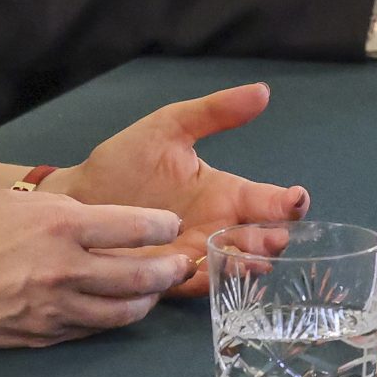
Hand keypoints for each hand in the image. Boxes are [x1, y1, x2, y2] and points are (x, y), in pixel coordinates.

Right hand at [0, 191, 190, 349]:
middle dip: (171, 269)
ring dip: (149, 300)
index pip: (135, 227)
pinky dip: (114, 319)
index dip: (162, 227)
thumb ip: (57, 208)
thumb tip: (92, 215)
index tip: (170, 225)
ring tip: (156, 290)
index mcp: (61, 226)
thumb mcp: (10, 202)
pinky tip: (118, 310)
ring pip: (125, 311)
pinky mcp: (47, 336)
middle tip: (182, 264)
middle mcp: (67, 270)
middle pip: (142, 275)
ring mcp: (58, 309)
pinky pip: (94, 329)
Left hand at [51, 83, 310, 296]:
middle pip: (261, 239)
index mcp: (225, 193)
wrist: (80, 196)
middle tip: (275, 236)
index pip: (267, 201)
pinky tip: (221, 272)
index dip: (288, 202)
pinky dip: (217, 281)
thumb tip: (262, 91)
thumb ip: (214, 112)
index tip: (297, 200)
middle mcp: (218, 227)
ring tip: (254, 257)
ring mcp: (198, 254)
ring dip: (250, 263)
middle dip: (273, 239)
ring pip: (238, 266)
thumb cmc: (126, 160)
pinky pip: (203, 285)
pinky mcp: (173, 277)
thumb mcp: (170, 126)